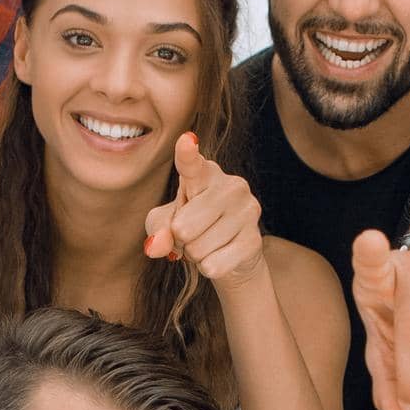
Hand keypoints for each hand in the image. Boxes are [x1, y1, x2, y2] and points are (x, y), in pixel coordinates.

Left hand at [145, 132, 264, 293]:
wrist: (232, 255)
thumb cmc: (193, 229)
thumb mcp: (166, 224)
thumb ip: (157, 229)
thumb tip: (156, 246)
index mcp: (205, 173)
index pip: (191, 164)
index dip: (187, 155)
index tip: (186, 141)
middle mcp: (231, 185)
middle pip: (183, 228)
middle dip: (180, 241)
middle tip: (193, 235)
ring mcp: (247, 211)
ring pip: (198, 249)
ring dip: (195, 255)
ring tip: (208, 245)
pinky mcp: (254, 240)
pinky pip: (213, 265)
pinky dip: (208, 268)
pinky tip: (220, 257)